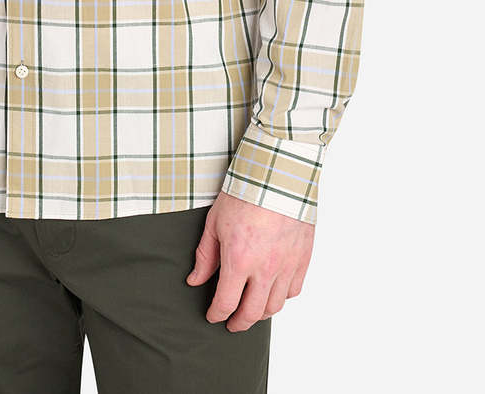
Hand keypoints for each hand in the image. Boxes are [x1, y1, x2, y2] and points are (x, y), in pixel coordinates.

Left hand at [186, 190, 313, 330]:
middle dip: (238, 323)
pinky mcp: (303, 258)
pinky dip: (282, 296)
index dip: (216, 314)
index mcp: (239, 260)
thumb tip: (195, 280)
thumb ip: (205, 255)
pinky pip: (294, 289)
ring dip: (261, 313)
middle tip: (231, 323)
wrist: (277, 174)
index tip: (212, 315)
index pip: (226, 303)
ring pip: (275, 306)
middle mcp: (265, 269)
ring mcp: (287, 265)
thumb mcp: (215, 222)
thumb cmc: (244, 193)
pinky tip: (273, 291)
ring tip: (251, 310)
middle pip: (252, 313)